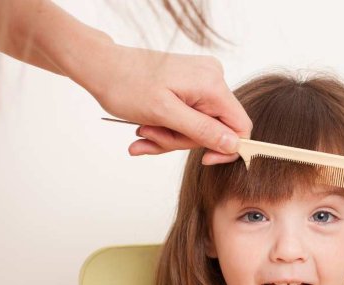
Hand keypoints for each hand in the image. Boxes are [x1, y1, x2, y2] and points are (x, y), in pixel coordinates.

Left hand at [78, 42, 251, 164]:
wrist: (102, 66)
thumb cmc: (127, 85)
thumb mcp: (165, 114)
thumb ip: (202, 130)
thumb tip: (234, 145)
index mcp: (212, 84)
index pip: (240, 126)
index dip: (226, 148)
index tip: (203, 159)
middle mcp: (213, 78)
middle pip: (216, 129)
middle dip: (182, 140)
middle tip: (152, 136)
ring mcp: (202, 80)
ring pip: (199, 126)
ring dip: (170, 136)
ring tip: (143, 131)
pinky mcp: (191, 84)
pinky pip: (189, 116)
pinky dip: (168, 127)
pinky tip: (146, 127)